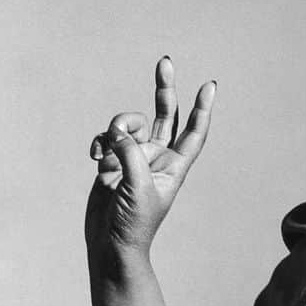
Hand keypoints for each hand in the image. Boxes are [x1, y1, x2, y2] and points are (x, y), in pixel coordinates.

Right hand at [85, 57, 214, 260]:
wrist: (110, 243)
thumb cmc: (134, 222)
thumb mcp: (138, 186)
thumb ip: (130, 153)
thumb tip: (117, 131)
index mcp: (174, 167)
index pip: (194, 133)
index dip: (202, 110)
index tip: (209, 86)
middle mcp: (157, 158)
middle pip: (166, 116)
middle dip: (164, 90)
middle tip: (165, 62)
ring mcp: (134, 158)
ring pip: (127, 126)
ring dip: (116, 132)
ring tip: (108, 154)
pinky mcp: (112, 161)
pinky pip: (106, 138)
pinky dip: (100, 143)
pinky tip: (95, 158)